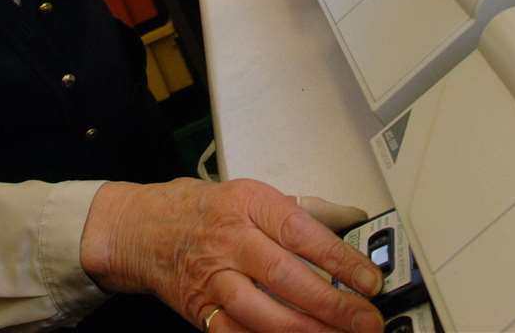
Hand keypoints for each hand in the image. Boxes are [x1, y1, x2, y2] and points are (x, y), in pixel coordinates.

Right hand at [80, 178, 384, 331]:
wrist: (144, 229)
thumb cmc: (204, 211)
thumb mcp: (252, 195)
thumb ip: (303, 211)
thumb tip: (353, 219)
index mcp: (249, 206)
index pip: (302, 233)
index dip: (340, 260)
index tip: (370, 280)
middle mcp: (231, 242)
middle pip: (286, 277)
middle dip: (333, 305)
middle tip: (367, 320)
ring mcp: (214, 280)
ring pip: (262, 313)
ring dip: (305, 331)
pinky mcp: (201, 311)